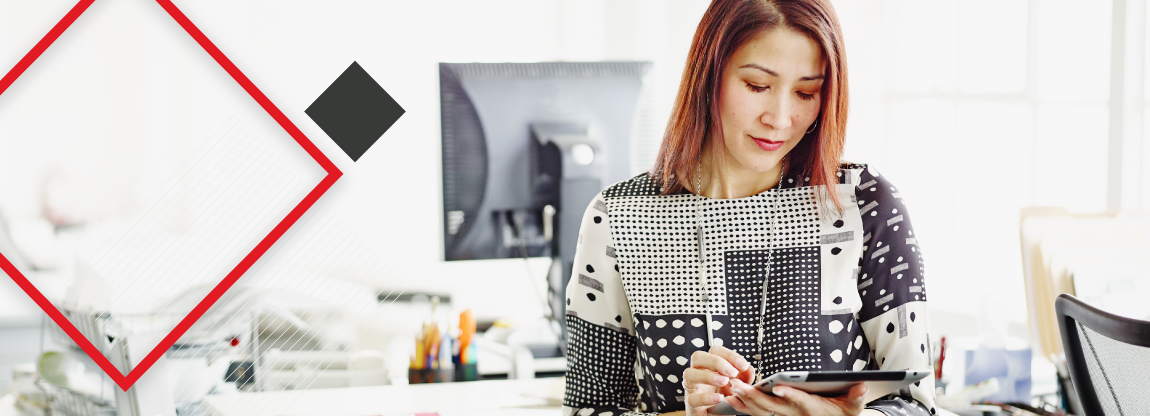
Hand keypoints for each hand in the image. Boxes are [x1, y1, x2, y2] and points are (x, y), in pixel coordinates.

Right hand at [682, 346, 753, 415]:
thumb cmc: (726, 400)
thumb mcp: (738, 387)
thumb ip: (744, 377)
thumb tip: (749, 369)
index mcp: (710, 366)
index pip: (715, 351)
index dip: (729, 355)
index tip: (742, 364)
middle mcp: (699, 373)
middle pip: (698, 357)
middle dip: (716, 362)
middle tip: (732, 372)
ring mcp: (693, 388)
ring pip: (689, 374)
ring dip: (708, 376)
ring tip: (724, 382)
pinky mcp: (691, 404)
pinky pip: (692, 398)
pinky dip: (706, 397)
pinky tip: (719, 398)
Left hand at [725, 379, 867, 415]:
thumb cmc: (842, 413)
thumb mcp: (853, 407)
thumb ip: (857, 397)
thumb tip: (864, 385)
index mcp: (814, 409)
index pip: (802, 402)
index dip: (791, 394)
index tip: (778, 387)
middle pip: (774, 408)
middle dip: (756, 397)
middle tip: (740, 385)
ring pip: (762, 412)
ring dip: (746, 401)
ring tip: (732, 388)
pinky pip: (758, 414)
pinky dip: (744, 407)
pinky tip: (731, 398)